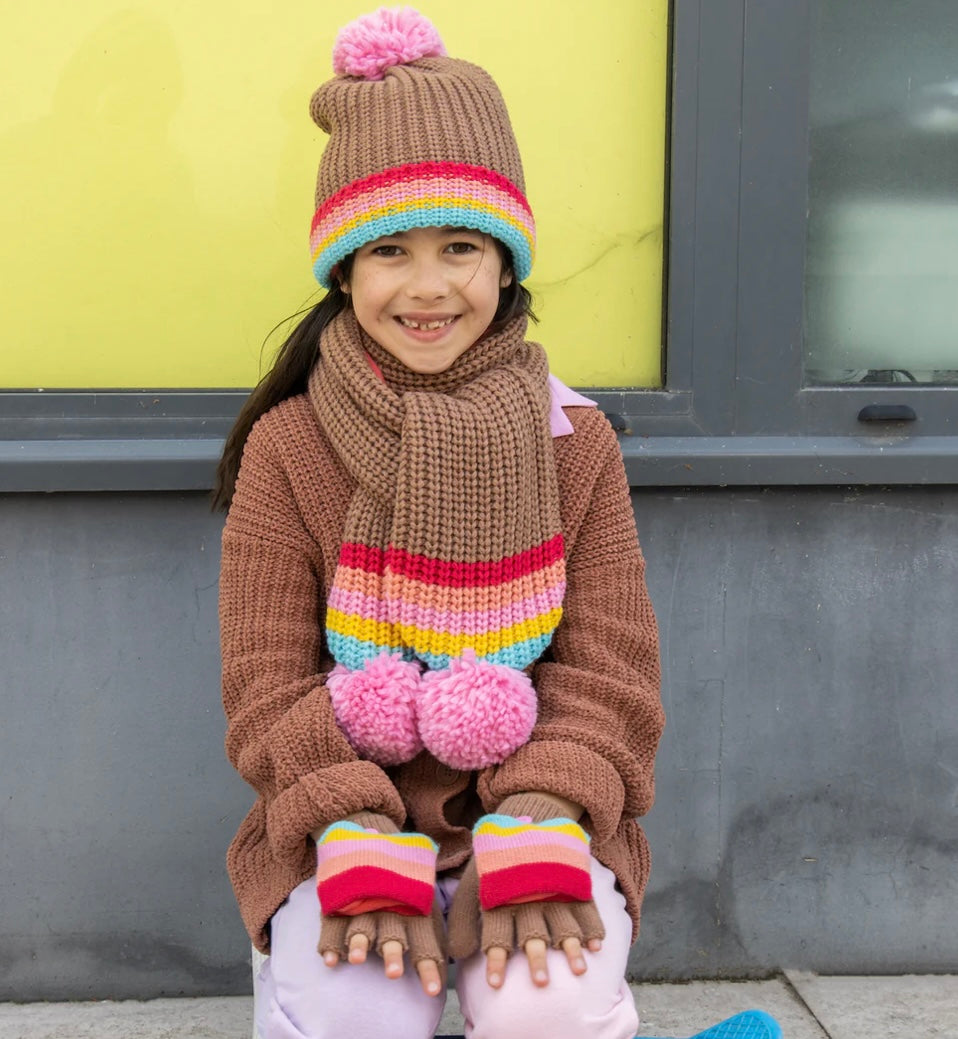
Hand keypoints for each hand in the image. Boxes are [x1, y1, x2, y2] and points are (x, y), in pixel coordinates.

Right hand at [313, 811, 445, 996]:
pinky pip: (332, 919)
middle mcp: (387, 901)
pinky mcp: (337, 896)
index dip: (429, 963)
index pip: (423, 936)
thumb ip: (433, 914)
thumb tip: (462, 949)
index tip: (434, 991)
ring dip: (359, 942)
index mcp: (411, 900)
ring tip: (357, 959)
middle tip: (394, 973)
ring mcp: (360, 897)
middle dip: (392, 951)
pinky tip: (329, 959)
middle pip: (391, 930)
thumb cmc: (400, 868)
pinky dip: (329, 940)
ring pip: (361, 923)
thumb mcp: (421, 883)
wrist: (367, 825)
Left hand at [446, 856, 603, 988]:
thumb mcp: (474, 885)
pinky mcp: (573, 882)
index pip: (496, 934)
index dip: (495, 960)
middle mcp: (528, 897)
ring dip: (571, 948)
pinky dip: (592, 927)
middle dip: (536, 958)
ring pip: (564, 923)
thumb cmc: (496, 864)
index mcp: (501, 899)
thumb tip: (458, 954)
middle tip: (541, 982)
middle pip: (532, 932)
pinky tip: (596, 945)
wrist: (525, 818)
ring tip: (578, 970)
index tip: (495, 985)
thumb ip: (464, 920)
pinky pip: (586, 907)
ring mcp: (554, 889)